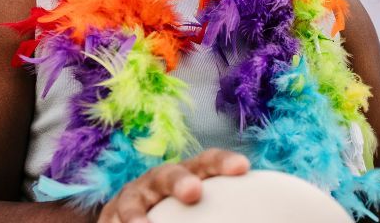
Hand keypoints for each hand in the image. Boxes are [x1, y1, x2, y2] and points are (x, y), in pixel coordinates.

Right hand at [97, 149, 249, 222]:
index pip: (206, 162)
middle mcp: (156, 182)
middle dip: (180, 181)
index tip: (242, 168)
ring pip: (131, 206)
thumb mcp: (200, 209)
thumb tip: (271, 213)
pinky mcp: (109, 218)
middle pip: (168, 175)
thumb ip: (223, 207)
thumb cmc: (178, 214)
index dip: (222, 162)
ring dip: (138, 218)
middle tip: (193, 192)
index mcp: (185, 175)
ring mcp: (130, 200)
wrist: (128, 218)